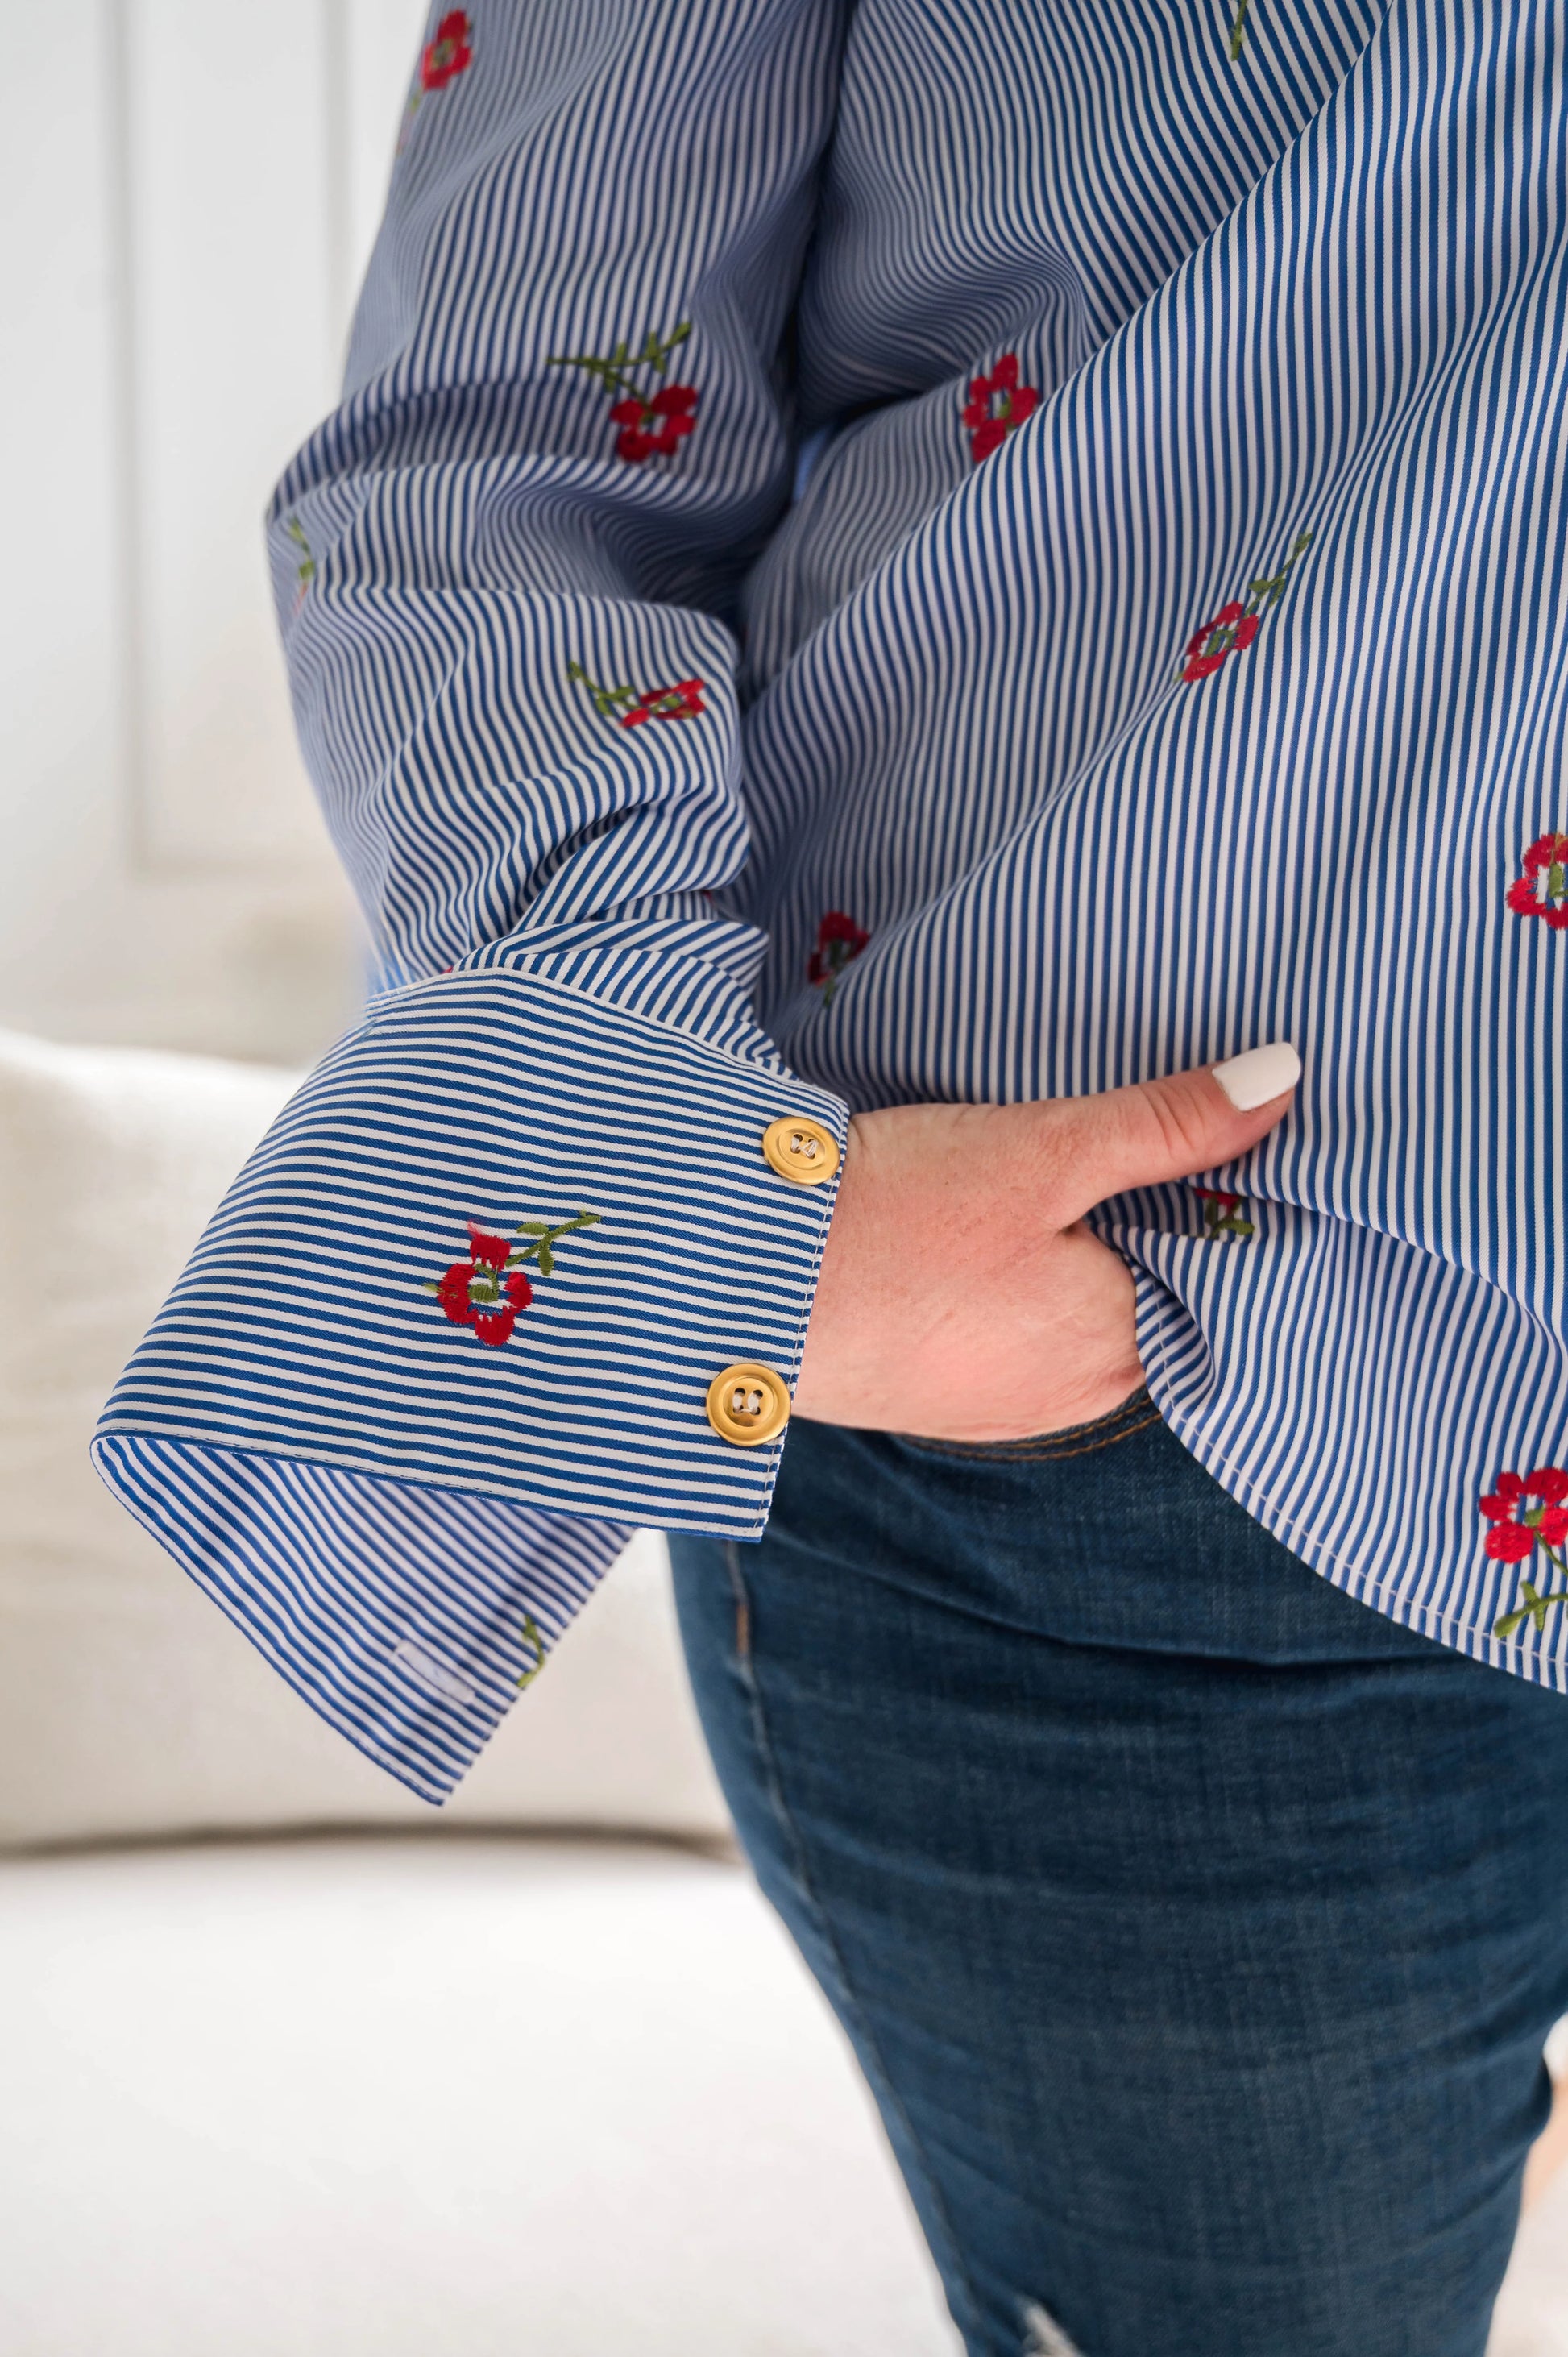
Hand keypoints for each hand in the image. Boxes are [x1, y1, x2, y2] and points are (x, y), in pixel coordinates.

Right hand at [793, 1044, 1300, 1441]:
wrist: (733, 1285)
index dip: (1210, 1191)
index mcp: (1123, 1347)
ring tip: (1022, 1168)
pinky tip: (962, 1223)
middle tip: (1101, 1129)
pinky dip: (999, 1272)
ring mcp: (998, 1399)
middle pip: (1142, 1283)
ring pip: (1067, 1299)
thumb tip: (1283, 1080)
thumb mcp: (1044, 1150)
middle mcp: (1073, 1394)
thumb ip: (1168, 1123)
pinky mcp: (933, 1387)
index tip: (1195, 1128)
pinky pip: (1001, 1321)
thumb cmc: (893, 1222)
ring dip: (1060, 1242)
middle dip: (1132, 1214)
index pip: (1215, 1266)